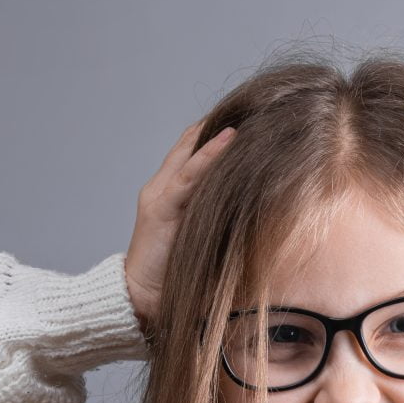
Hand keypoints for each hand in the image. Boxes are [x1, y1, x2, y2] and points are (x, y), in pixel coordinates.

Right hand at [125, 119, 237, 332]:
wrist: (142, 300)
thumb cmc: (179, 276)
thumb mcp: (207, 239)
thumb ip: (222, 219)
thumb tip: (261, 210)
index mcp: (176, 193)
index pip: (198, 151)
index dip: (222, 133)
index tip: (257, 115)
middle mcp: (165, 187)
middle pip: (193, 142)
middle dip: (221, 122)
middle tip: (257, 102)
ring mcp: (161, 195)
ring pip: (192, 152)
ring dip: (219, 131)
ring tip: (248, 110)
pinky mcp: (160, 208)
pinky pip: (188, 176)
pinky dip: (208, 156)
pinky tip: (229, 139)